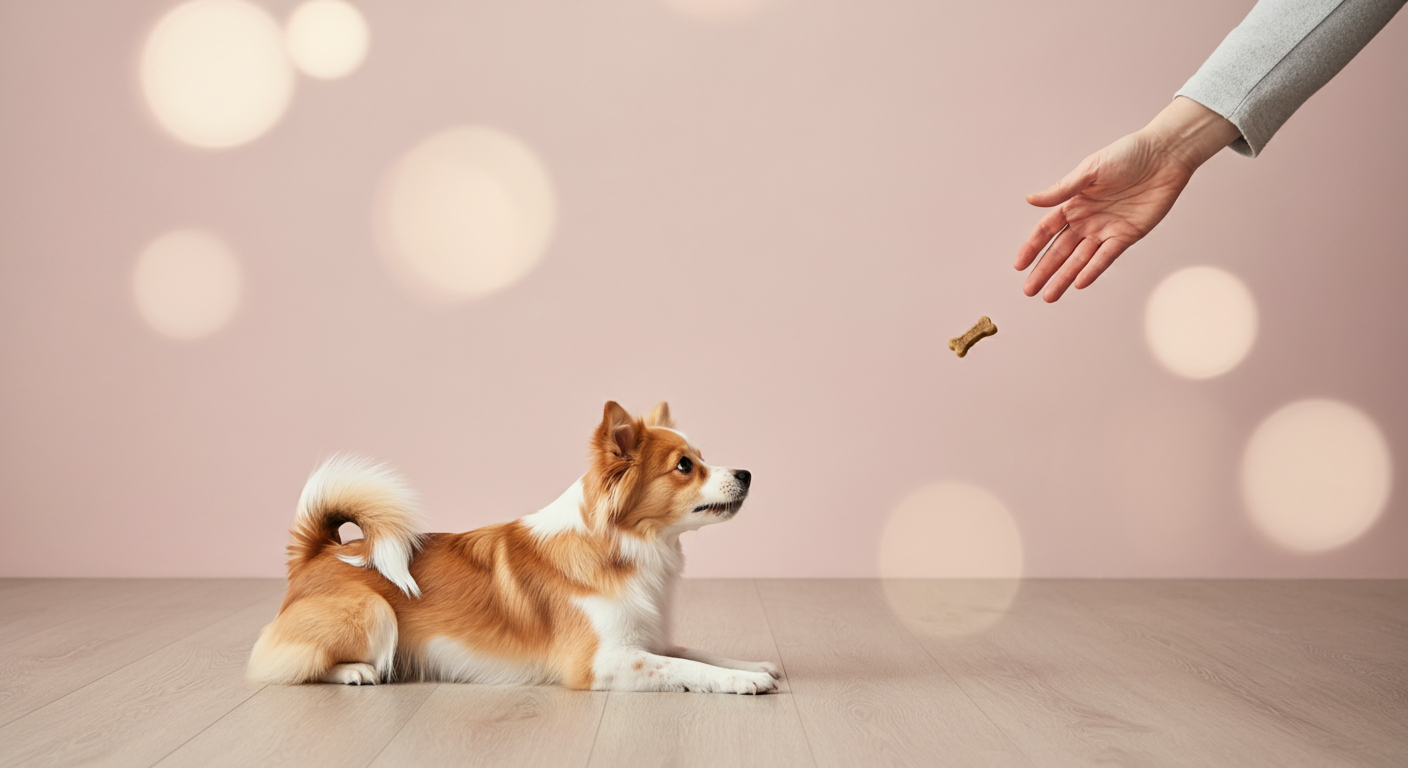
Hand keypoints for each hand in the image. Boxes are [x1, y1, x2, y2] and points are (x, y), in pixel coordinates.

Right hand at [1015, 97, 1239, 301]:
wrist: (1165, 155)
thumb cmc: (1127, 155)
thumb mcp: (1090, 170)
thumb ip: (1061, 190)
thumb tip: (1030, 200)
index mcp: (1074, 203)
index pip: (1046, 230)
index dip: (1032, 248)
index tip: (1018, 266)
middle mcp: (1086, 220)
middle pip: (1060, 251)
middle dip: (1044, 271)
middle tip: (1029, 290)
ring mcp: (1106, 230)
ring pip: (1080, 260)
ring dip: (1064, 278)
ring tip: (1049, 296)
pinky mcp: (1127, 236)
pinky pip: (1107, 257)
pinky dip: (1093, 270)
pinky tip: (1079, 283)